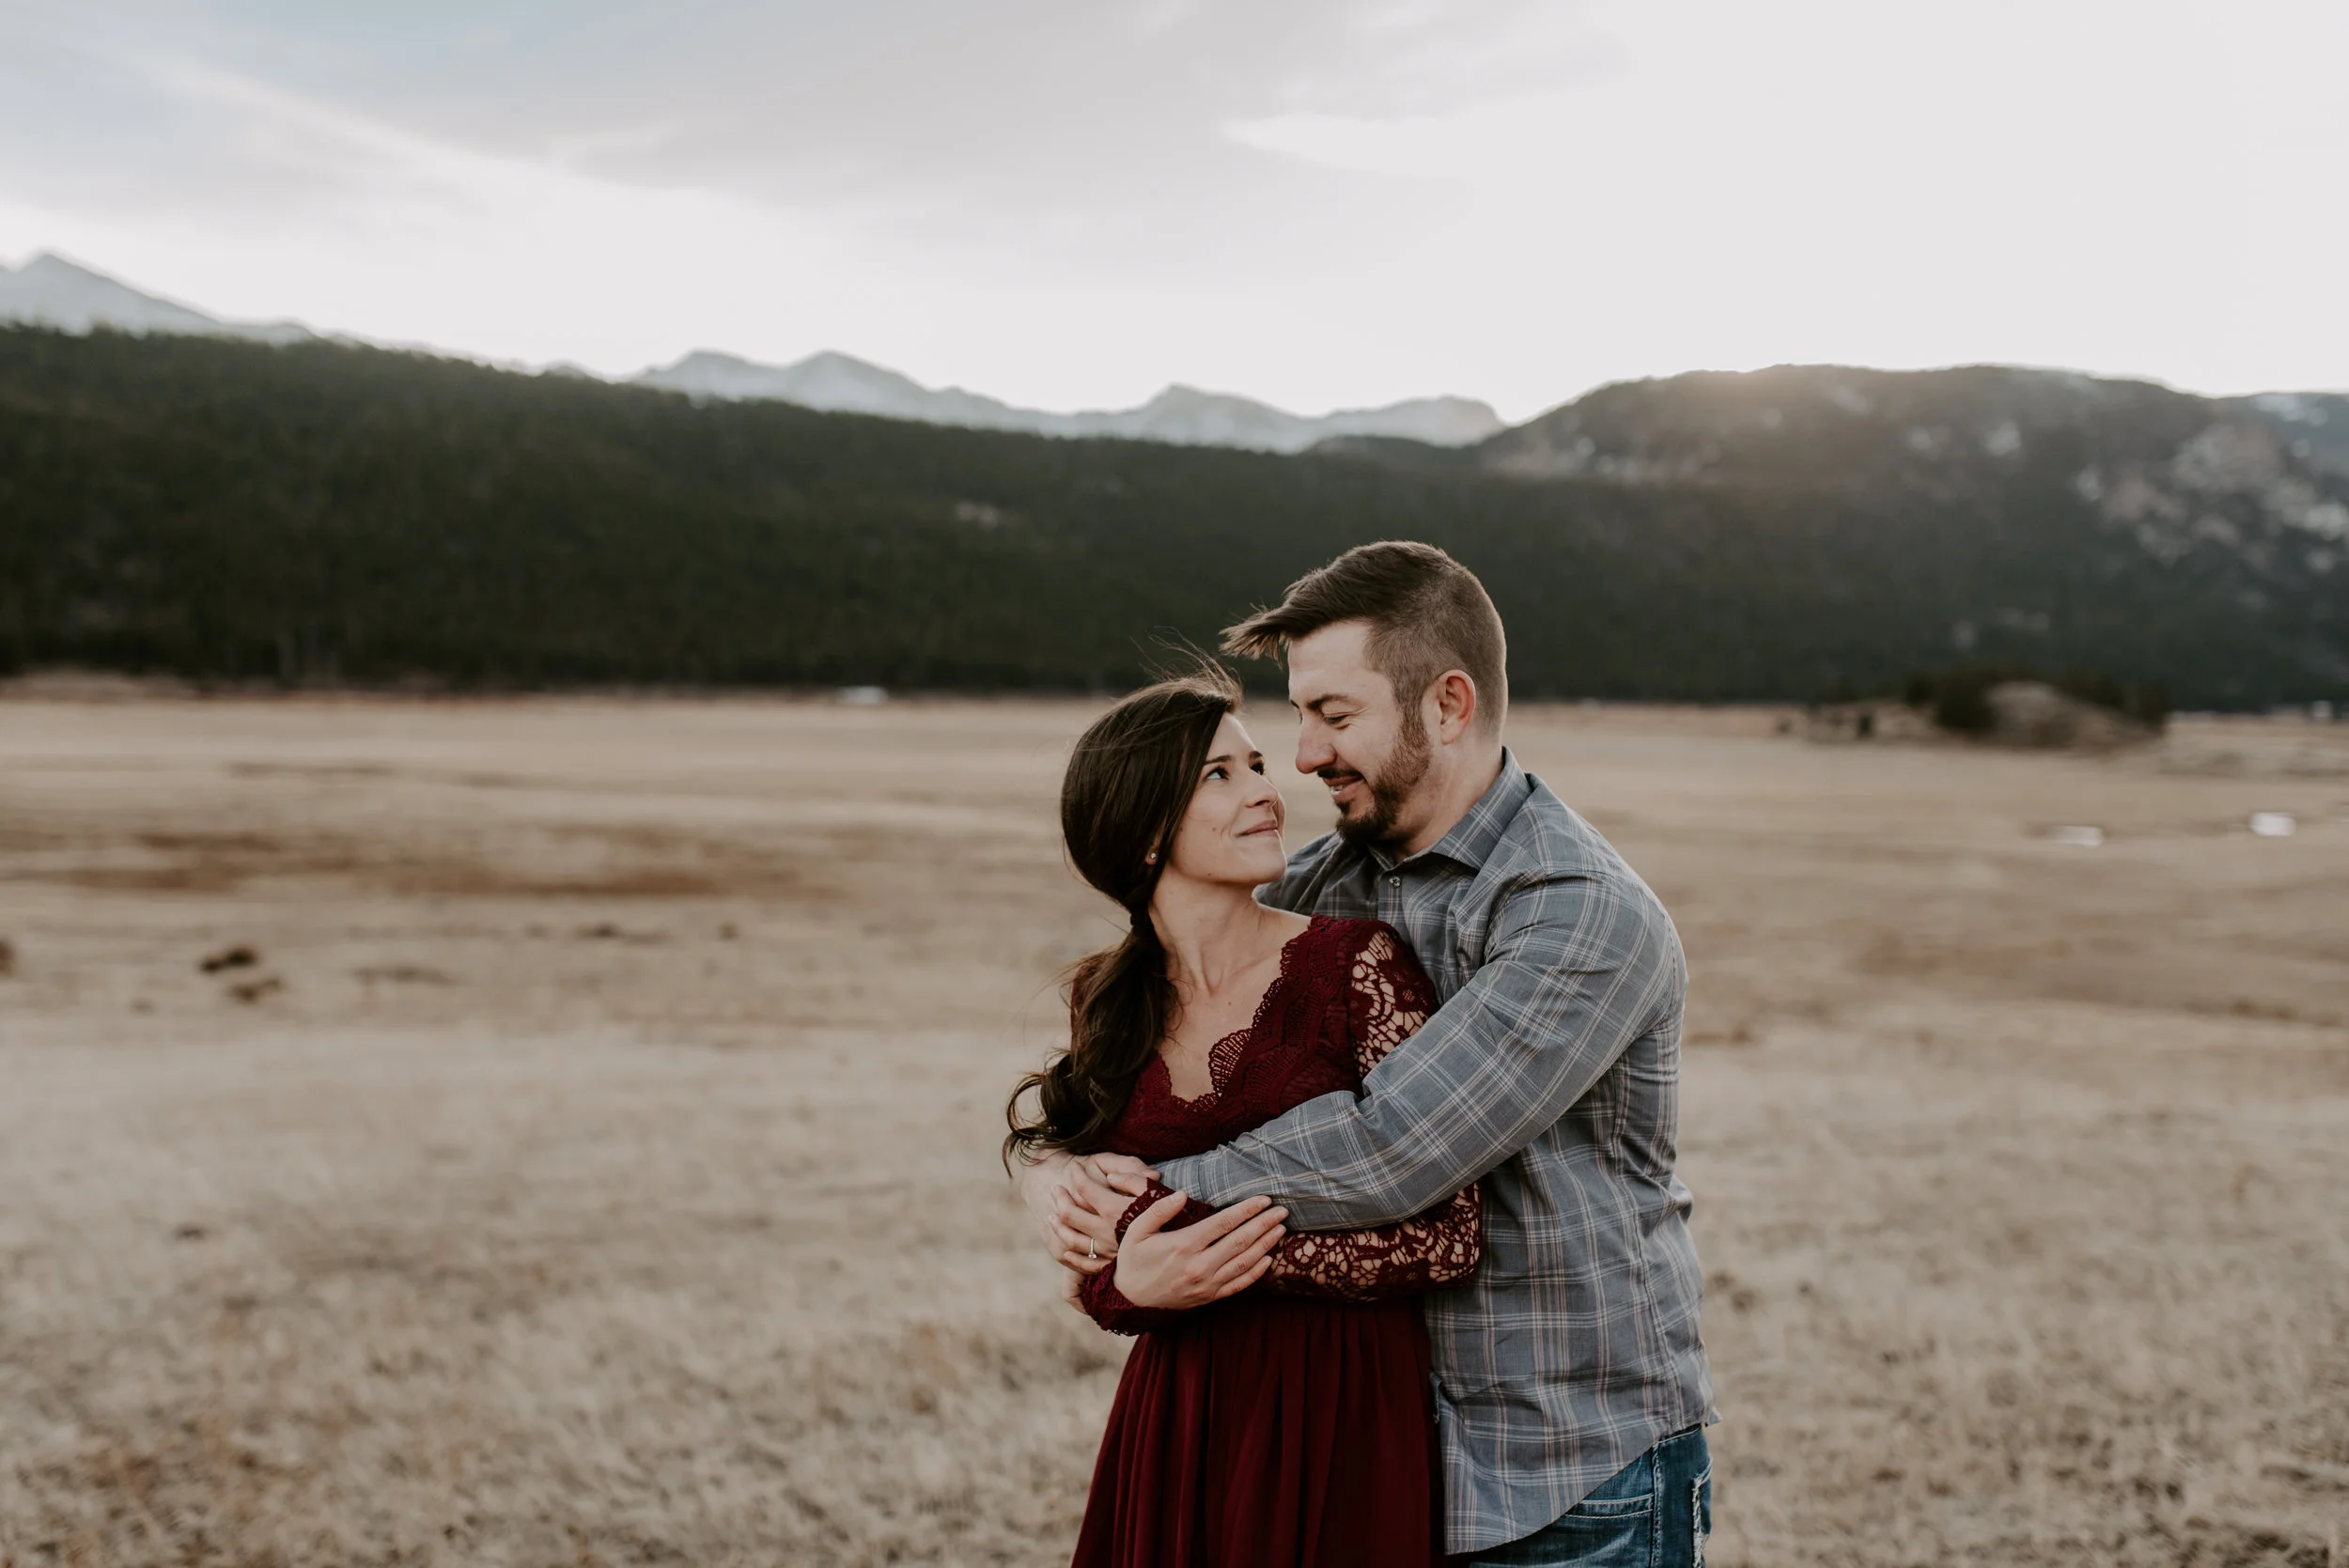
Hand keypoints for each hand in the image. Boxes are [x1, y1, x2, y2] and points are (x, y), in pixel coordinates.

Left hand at [1024, 1151, 1160, 1274]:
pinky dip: (1072, 1256)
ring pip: (1071, 1239)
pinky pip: (1084, 1263)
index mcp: (1113, 1209)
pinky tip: (1066, 1248)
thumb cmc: (1169, 1211)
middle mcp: (1105, 1231)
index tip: (1073, 1165)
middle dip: (1059, 1198)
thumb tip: (1110, 1177)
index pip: (1084, 1188)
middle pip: (1070, 1213)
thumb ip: (1131, 1177)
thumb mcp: (1152, 1188)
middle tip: (1055, 1188)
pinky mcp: (1110, 1266)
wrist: (1184, 1246)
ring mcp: (1106, 1251)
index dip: (1076, 1174)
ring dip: (1058, 1226)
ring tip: (1051, 1216)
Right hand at [1111, 1192, 1287, 1309]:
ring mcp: (1206, 1284)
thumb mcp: (1137, 1231)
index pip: (1224, 1223)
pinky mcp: (1209, 1297)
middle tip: (1282, 1210)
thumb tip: (1183, 1194)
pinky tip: (1269, 1259)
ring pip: (1244, 1263)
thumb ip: (1159, 1210)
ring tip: (1281, 1229)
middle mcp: (1199, 1266)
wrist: (1129, 1299)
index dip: (1247, 1209)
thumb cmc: (1134, 1260)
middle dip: (1264, 1224)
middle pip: (1240, 1241)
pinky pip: (1238, 1285)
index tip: (1264, 1198)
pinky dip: (1256, 1272)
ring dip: (1265, 1245)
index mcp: (1184, 1245)